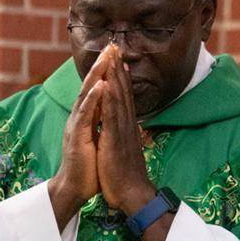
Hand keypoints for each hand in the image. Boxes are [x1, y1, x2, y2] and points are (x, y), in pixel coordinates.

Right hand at [48, 47, 110, 225]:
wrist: (75, 188)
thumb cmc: (89, 166)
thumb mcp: (99, 138)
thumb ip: (101, 122)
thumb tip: (110, 110)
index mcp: (87, 118)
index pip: (97, 89)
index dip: (106, 72)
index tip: (116, 54)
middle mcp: (80, 118)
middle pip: (90, 86)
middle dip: (101, 65)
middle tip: (111, 46)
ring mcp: (77, 126)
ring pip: (87, 95)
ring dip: (96, 75)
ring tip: (105, 58)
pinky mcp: (78, 137)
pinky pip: (86, 114)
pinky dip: (93, 98)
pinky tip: (100, 85)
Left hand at [95, 45, 155, 214]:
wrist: (132, 194)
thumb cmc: (126, 175)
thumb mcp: (125, 149)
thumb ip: (126, 134)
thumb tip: (130, 127)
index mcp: (127, 126)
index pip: (124, 96)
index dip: (120, 75)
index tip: (117, 58)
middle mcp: (127, 123)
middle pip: (123, 90)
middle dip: (118, 67)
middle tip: (116, 46)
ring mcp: (123, 130)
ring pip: (119, 97)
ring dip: (115, 75)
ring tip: (112, 56)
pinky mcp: (116, 139)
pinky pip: (112, 115)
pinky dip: (110, 98)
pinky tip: (106, 84)